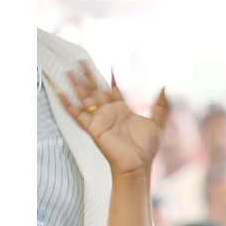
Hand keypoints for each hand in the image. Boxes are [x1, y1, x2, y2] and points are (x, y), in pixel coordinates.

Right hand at [57, 61, 167, 176]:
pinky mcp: (92, 128)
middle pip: (96, 90)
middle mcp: (109, 113)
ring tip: (68, 72)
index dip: (112, 79)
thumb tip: (165, 89)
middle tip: (81, 61)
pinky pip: (77, 115)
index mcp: (122, 110)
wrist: (137, 164)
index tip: (110, 67)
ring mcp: (99, 120)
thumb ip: (160, 106)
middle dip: (89, 76)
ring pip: (85, 98)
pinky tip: (60, 94)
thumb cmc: (146, 148)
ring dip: (76, 85)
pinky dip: (68, 105)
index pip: (114, 90)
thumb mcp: (157, 123)